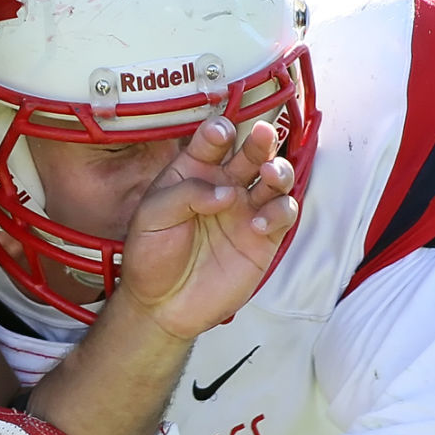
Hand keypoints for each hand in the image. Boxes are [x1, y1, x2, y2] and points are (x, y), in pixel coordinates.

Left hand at [121, 117, 298, 338]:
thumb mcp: (151, 218)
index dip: (219, 131)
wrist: (161, 303)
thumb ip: (185, 195)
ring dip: (278, 169)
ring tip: (269, 174)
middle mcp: (223, 185)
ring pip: (275, 177)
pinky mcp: (263, 237)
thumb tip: (226, 192)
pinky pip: (284, 214)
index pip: (211, 142)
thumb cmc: (150, 255)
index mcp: (193, 172)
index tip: (220, 132)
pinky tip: (258, 224)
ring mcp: (246, 209)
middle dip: (259, 139)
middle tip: (261, 133)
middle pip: (250, 152)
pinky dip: (279, 212)